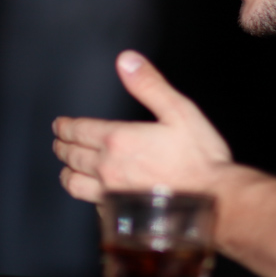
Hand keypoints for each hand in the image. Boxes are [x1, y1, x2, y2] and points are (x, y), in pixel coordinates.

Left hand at [53, 50, 232, 202]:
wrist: (216, 202)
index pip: (78, 130)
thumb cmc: (201, 160)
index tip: (60, 125)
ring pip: (74, 183)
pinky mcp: (120, 215)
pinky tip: (92, 194)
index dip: (65, 126)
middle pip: (72, 155)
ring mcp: (111, 194)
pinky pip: (91, 205)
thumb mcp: (178, 111)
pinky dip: (86, 196)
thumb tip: (127, 61)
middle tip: (60, 143)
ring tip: (67, 169)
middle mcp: (108, 168)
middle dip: (63, 146)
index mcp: (118, 140)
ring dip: (67, 172)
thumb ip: (149, 85)